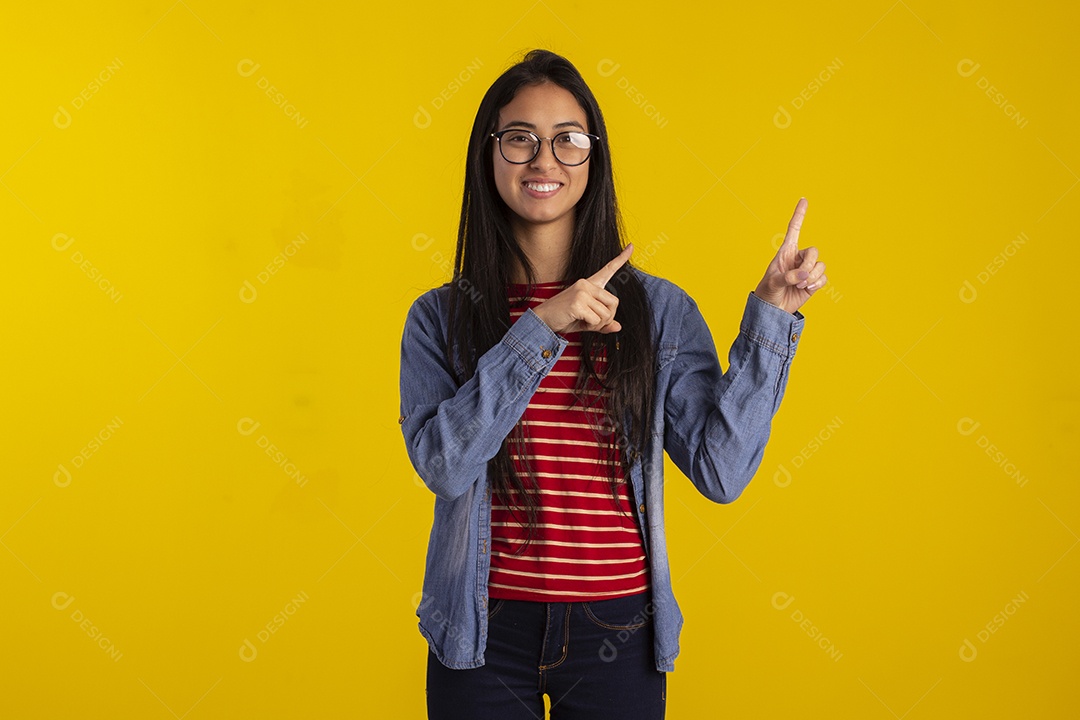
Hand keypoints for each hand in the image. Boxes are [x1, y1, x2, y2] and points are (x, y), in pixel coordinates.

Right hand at [533, 244, 633, 334]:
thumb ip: (602, 322)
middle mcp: (586, 284)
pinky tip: (580, 323)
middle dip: (608, 317)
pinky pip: (596, 319)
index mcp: (589, 284)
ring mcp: (582, 292)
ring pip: (606, 314)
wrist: (543, 320)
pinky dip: (591, 326)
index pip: (608, 269)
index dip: (621, 258)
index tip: (632, 246)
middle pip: (614, 302)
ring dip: (598, 324)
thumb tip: (617, 327)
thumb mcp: (586, 320)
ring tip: (584, 322)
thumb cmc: (564, 317)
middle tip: (594, 322)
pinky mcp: (577, 303)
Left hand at [753, 197, 826, 314]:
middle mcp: (797, 258)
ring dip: (812, 277)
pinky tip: (806, 289)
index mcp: (785, 252)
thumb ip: (787, 277)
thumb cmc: (768, 293)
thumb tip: (803, 275)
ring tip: (799, 286)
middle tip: (799, 278)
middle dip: (809, 265)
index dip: (799, 215)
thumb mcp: (772, 283)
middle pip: (814, 251)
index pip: (794, 229)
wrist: (773, 310)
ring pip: (820, 265)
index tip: (804, 199)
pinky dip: (817, 284)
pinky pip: (823, 278)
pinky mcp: (813, 282)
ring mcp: (806, 270)